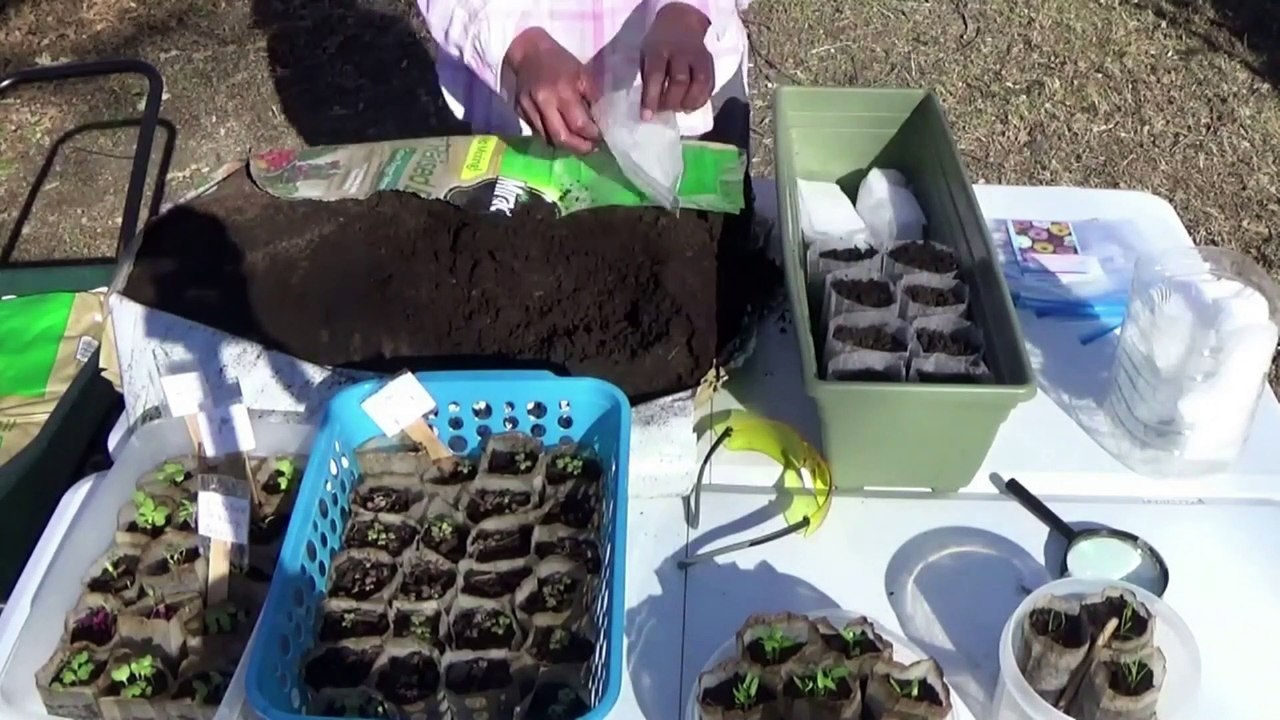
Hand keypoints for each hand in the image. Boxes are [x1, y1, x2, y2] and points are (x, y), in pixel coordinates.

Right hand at [506, 28, 600, 153]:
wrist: (528, 51)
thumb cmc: (560, 61)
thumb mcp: (582, 73)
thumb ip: (592, 97)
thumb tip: (600, 121)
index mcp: (563, 91)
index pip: (578, 124)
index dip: (591, 135)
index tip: (600, 137)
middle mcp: (544, 103)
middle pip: (561, 138)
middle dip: (579, 148)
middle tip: (590, 148)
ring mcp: (528, 109)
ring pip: (547, 140)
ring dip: (565, 145)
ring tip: (577, 143)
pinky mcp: (519, 112)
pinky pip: (537, 133)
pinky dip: (551, 137)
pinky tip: (561, 133)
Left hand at [641, 2, 713, 118]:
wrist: (681, 21)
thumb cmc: (659, 44)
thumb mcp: (646, 53)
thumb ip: (648, 77)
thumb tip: (650, 107)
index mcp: (660, 49)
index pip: (656, 75)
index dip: (651, 98)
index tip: (647, 117)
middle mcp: (681, 52)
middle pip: (679, 81)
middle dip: (671, 101)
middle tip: (664, 110)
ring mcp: (698, 57)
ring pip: (699, 83)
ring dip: (689, 102)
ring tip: (679, 109)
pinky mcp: (709, 62)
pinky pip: (710, 84)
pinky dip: (701, 99)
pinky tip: (691, 105)